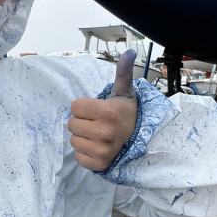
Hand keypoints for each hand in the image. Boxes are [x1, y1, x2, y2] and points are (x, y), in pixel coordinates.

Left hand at [68, 50, 138, 170]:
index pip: (75, 106)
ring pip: (74, 140)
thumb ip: (122, 72)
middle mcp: (104, 132)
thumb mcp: (125, 93)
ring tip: (99, 136)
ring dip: (83, 138)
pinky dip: (86, 153)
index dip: (85, 107)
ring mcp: (101, 150)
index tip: (98, 110)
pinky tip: (98, 148)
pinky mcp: (99, 164)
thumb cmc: (129, 115)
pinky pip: (78, 157)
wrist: (144, 141)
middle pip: (72, 124)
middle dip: (83, 122)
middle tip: (98, 123)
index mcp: (107, 112)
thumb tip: (129, 52)